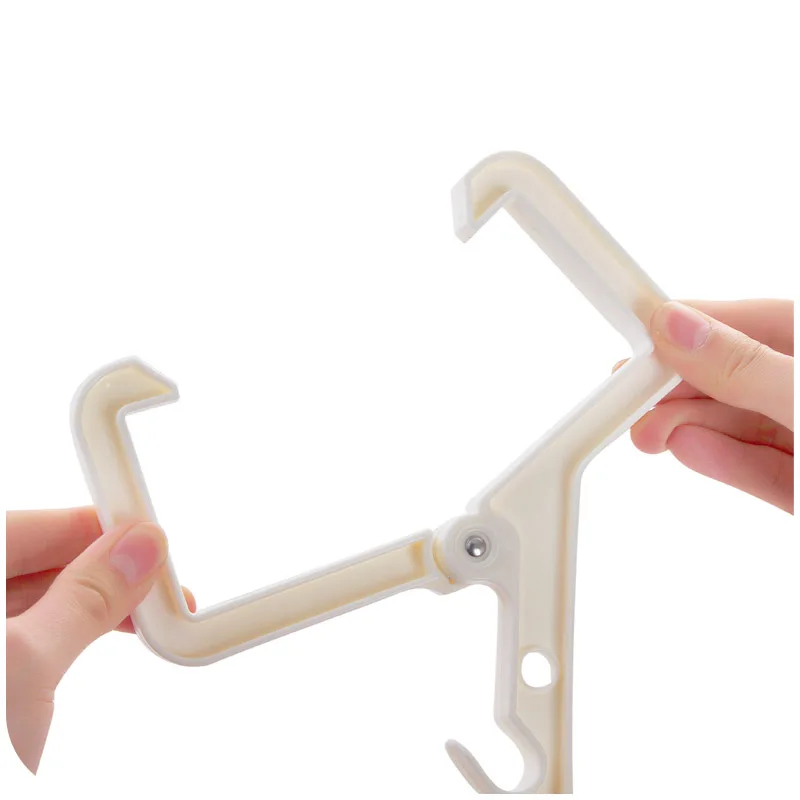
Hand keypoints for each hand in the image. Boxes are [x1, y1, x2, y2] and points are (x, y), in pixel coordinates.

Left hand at [5, 508, 194, 772]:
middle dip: (103, 564)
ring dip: (98, 598)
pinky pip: (38, 633)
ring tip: (148, 608)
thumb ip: (86, 600)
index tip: (147, 532)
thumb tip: (135, 551)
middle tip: (158, 576)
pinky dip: (80, 628)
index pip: (28, 525)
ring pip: (40, 598)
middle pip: (35, 559)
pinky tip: (112, 629)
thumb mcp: (22, 672)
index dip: (93, 523)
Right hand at [621, 299, 793, 512]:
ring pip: (739, 424)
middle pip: (733, 376)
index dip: (686, 327)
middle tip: (629, 396)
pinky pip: (758, 467)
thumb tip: (677, 328)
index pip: (744, 321)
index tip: (637, 336)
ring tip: (647, 432)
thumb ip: (745, 366)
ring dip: (689, 426)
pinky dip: (719, 460)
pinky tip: (684, 448)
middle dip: (678, 388)